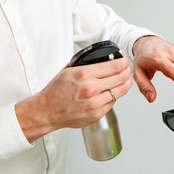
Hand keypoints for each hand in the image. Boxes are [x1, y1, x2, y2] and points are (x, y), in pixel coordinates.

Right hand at [15, 58, 132, 142]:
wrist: (46, 111)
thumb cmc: (56, 91)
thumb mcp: (69, 70)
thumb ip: (86, 64)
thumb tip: (102, 58)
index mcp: (84, 74)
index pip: (115, 66)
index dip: (124, 63)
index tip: (125, 62)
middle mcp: (91, 89)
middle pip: (122, 78)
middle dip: (127, 72)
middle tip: (127, 70)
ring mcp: (95, 103)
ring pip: (121, 91)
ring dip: (125, 84)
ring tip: (125, 80)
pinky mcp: (97, 114)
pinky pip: (112, 102)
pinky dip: (115, 96)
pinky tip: (113, 92)